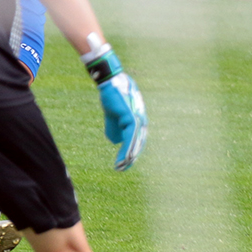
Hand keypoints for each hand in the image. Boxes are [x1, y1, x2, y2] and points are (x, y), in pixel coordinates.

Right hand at [83, 45, 147, 170]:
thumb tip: (115, 141)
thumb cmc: (111, 95)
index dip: (130, 151)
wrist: (110, 82)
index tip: (123, 162)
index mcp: (137, 120)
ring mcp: (138, 120)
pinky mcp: (132, 120)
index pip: (136, 140)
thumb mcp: (112, 113)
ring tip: (121, 167)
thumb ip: (114, 126)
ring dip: (127, 157)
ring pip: (134, 144)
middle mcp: (141, 121)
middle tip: (122, 169)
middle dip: (130, 158)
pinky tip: (122, 159)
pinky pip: (130, 139)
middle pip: (137, 144)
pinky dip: (126, 150)